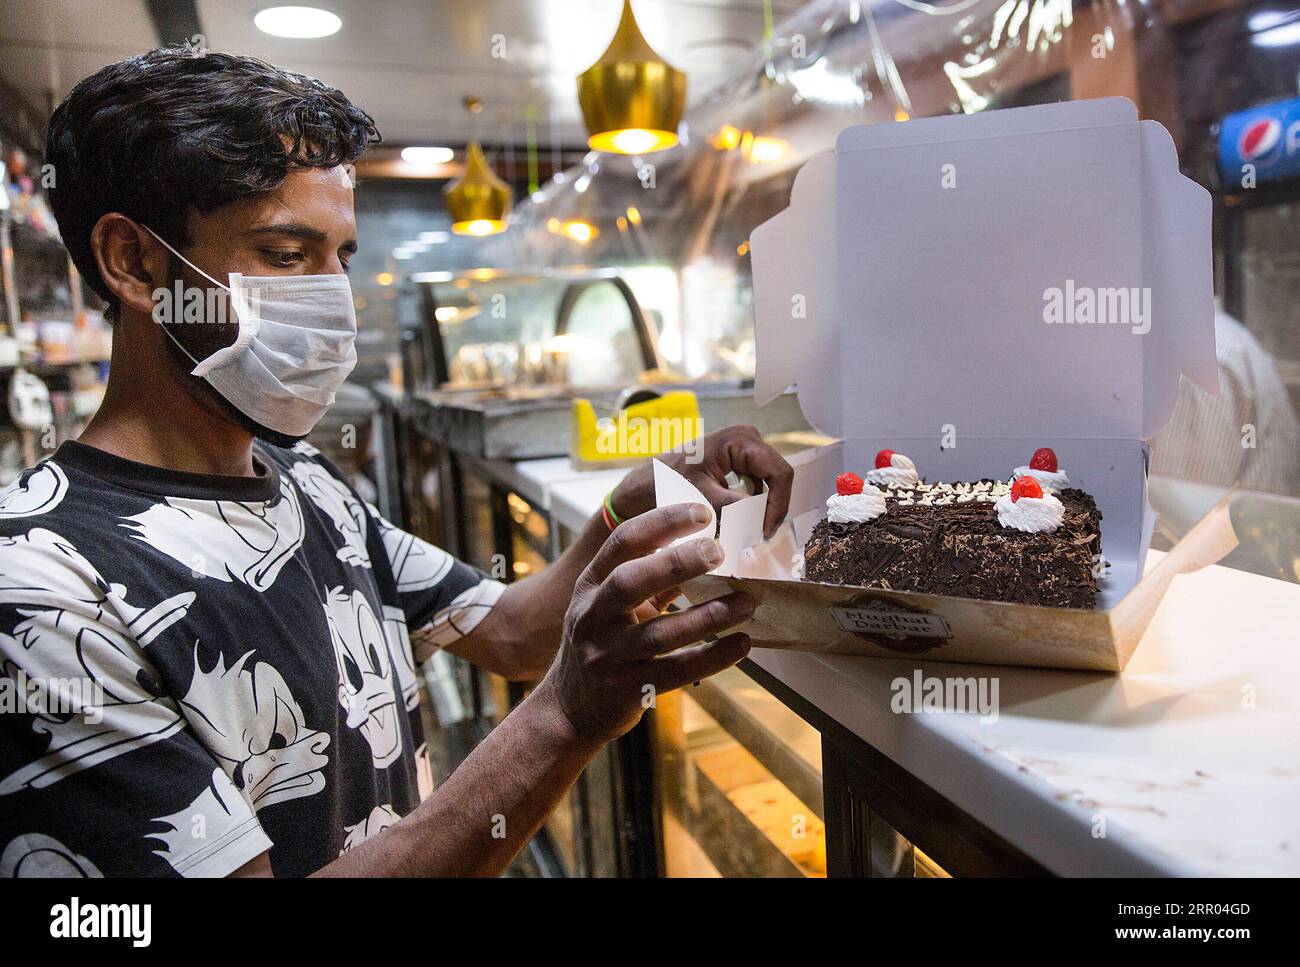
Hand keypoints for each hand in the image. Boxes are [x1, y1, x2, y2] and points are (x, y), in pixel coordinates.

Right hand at [541, 503, 754, 743]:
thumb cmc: (602, 642)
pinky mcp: (627, 691)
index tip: (701, 512)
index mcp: (591, 586)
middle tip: (719, 550)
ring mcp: (607, 656)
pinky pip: (676, 672)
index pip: (622, 543)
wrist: (570, 707)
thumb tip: (706, 546)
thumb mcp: (613, 605)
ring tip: (745, 602)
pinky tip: (741, 643)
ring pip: (658, 633)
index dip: (660, 523)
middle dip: (676, 563)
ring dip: (707, 616)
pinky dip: (712, 656)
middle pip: (630, 581)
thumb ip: (651, 577)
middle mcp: (593, 617)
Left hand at [612, 424, 794, 539]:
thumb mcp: (702, 499)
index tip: (765, 532)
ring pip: (768, 485)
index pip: (779, 473)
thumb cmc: (665, 485)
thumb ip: (735, 508)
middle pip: (776, 479)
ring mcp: (743, 450)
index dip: (778, 505)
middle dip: (768, 509)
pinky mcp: (738, 463)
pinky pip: (756, 487)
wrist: (643, 485)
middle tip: (756, 536)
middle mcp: (747, 439)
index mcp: (740, 440)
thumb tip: (762, 521)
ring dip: (758, 510)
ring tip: (744, 531)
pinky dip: (749, 506)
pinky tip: (735, 521)